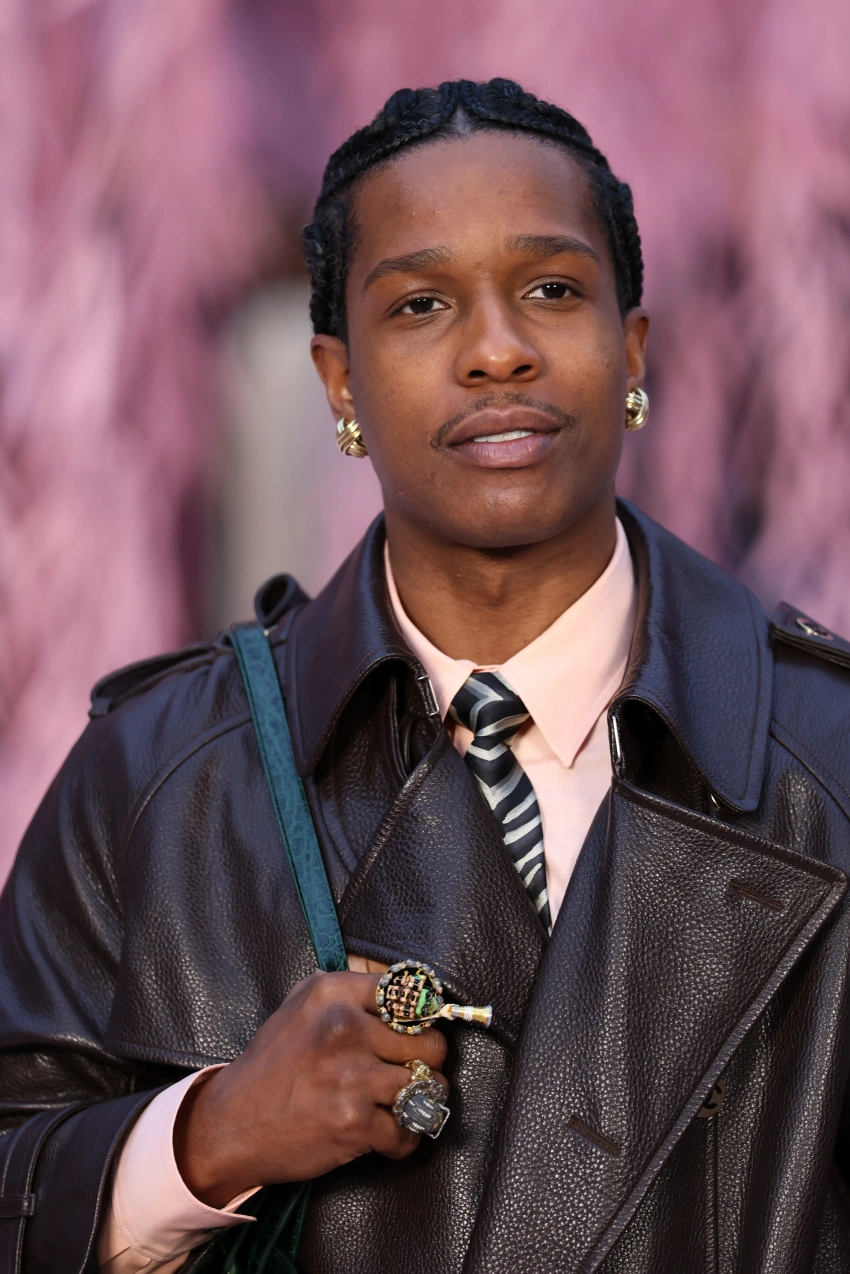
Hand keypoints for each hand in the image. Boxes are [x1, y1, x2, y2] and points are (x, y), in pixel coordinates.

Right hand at [173, 971, 447, 1207]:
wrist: (231, 1125)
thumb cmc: (270, 1065)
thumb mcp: (299, 1007)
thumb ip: (344, 991)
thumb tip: (398, 987)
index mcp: (332, 993)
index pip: (408, 994)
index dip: (423, 1016)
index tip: (421, 1030)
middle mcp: (345, 1028)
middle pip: (429, 1043)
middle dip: (428, 1062)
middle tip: (413, 1071)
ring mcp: (352, 1076)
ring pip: (427, 1086)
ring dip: (423, 1100)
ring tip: (405, 1103)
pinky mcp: (354, 1122)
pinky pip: (408, 1131)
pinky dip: (403, 1140)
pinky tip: (387, 1135)